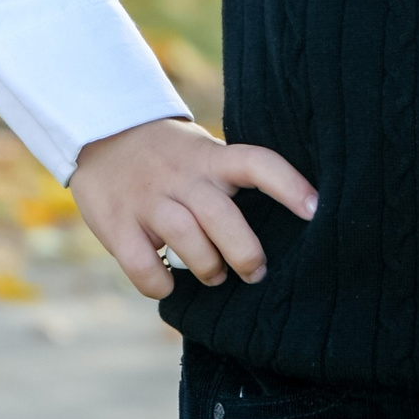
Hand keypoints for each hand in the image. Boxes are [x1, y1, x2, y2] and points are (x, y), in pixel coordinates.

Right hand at [69, 117, 316, 300]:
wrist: (101, 133)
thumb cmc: (170, 156)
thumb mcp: (203, 153)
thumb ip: (233, 180)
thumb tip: (288, 223)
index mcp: (211, 158)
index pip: (257, 163)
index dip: (289, 186)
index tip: (316, 210)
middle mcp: (182, 177)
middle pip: (222, 217)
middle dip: (245, 254)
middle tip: (255, 272)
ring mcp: (147, 200)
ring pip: (187, 241)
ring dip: (208, 268)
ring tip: (214, 275)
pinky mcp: (117, 224)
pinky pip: (144, 266)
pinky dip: (161, 285)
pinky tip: (168, 283)